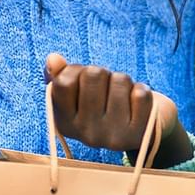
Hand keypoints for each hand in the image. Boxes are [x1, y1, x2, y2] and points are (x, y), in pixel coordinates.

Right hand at [45, 53, 192, 167]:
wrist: (139, 129)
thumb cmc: (103, 104)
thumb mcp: (78, 92)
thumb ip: (60, 75)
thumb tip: (53, 59)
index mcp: (65, 123)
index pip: (63, 81)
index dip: (76, 70)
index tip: (82, 79)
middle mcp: (86, 134)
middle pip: (93, 74)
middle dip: (102, 73)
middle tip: (106, 87)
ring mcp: (113, 135)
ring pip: (120, 79)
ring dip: (123, 81)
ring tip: (121, 95)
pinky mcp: (139, 133)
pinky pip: (141, 93)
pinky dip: (141, 89)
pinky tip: (136, 102)